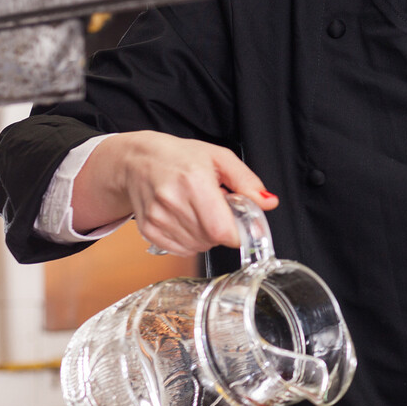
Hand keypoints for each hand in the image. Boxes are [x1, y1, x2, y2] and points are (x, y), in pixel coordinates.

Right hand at [73, 131, 277, 255]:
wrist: (138, 160)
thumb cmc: (180, 157)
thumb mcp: (220, 158)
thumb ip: (247, 182)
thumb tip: (269, 202)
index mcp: (194, 182)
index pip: (221, 229)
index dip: (238, 232)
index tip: (243, 223)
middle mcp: (172, 202)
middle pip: (211, 239)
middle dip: (223, 229)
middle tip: (218, 209)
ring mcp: (157, 218)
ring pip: (198, 246)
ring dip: (207, 235)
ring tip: (200, 211)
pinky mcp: (148, 230)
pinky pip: (181, 249)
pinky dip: (190, 240)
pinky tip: (187, 219)